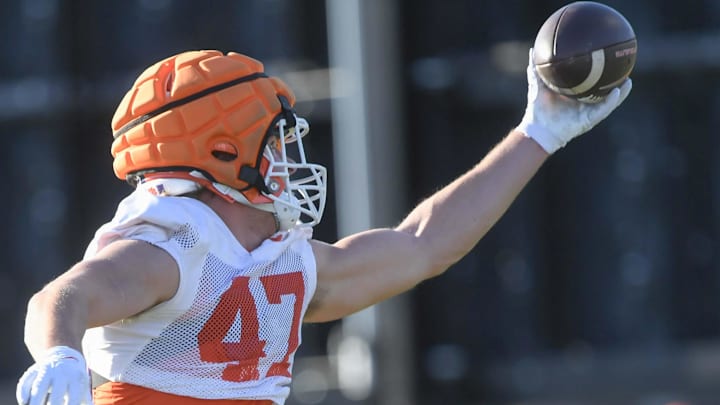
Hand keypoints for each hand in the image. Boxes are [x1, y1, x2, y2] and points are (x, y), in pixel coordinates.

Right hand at [16, 346, 92, 404]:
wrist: (63, 356)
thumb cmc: (74, 378)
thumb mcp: (82, 384)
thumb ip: (85, 397)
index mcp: (76, 377)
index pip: (74, 397)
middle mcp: (61, 373)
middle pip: (56, 393)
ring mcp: (46, 370)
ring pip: (39, 386)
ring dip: (36, 401)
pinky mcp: (33, 369)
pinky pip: (26, 381)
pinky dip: (22, 392)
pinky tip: (23, 402)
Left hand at [516, 48, 632, 153]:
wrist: (537, 129)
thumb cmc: (538, 110)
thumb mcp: (537, 85)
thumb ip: (536, 69)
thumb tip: (532, 50)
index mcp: (575, 96)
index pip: (590, 82)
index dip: (598, 73)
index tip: (606, 59)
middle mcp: (584, 104)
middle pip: (604, 91)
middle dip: (614, 81)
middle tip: (625, 67)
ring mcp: (588, 113)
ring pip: (609, 102)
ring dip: (620, 93)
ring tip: (629, 81)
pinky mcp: (589, 121)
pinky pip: (603, 110)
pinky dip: (611, 101)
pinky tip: (617, 91)